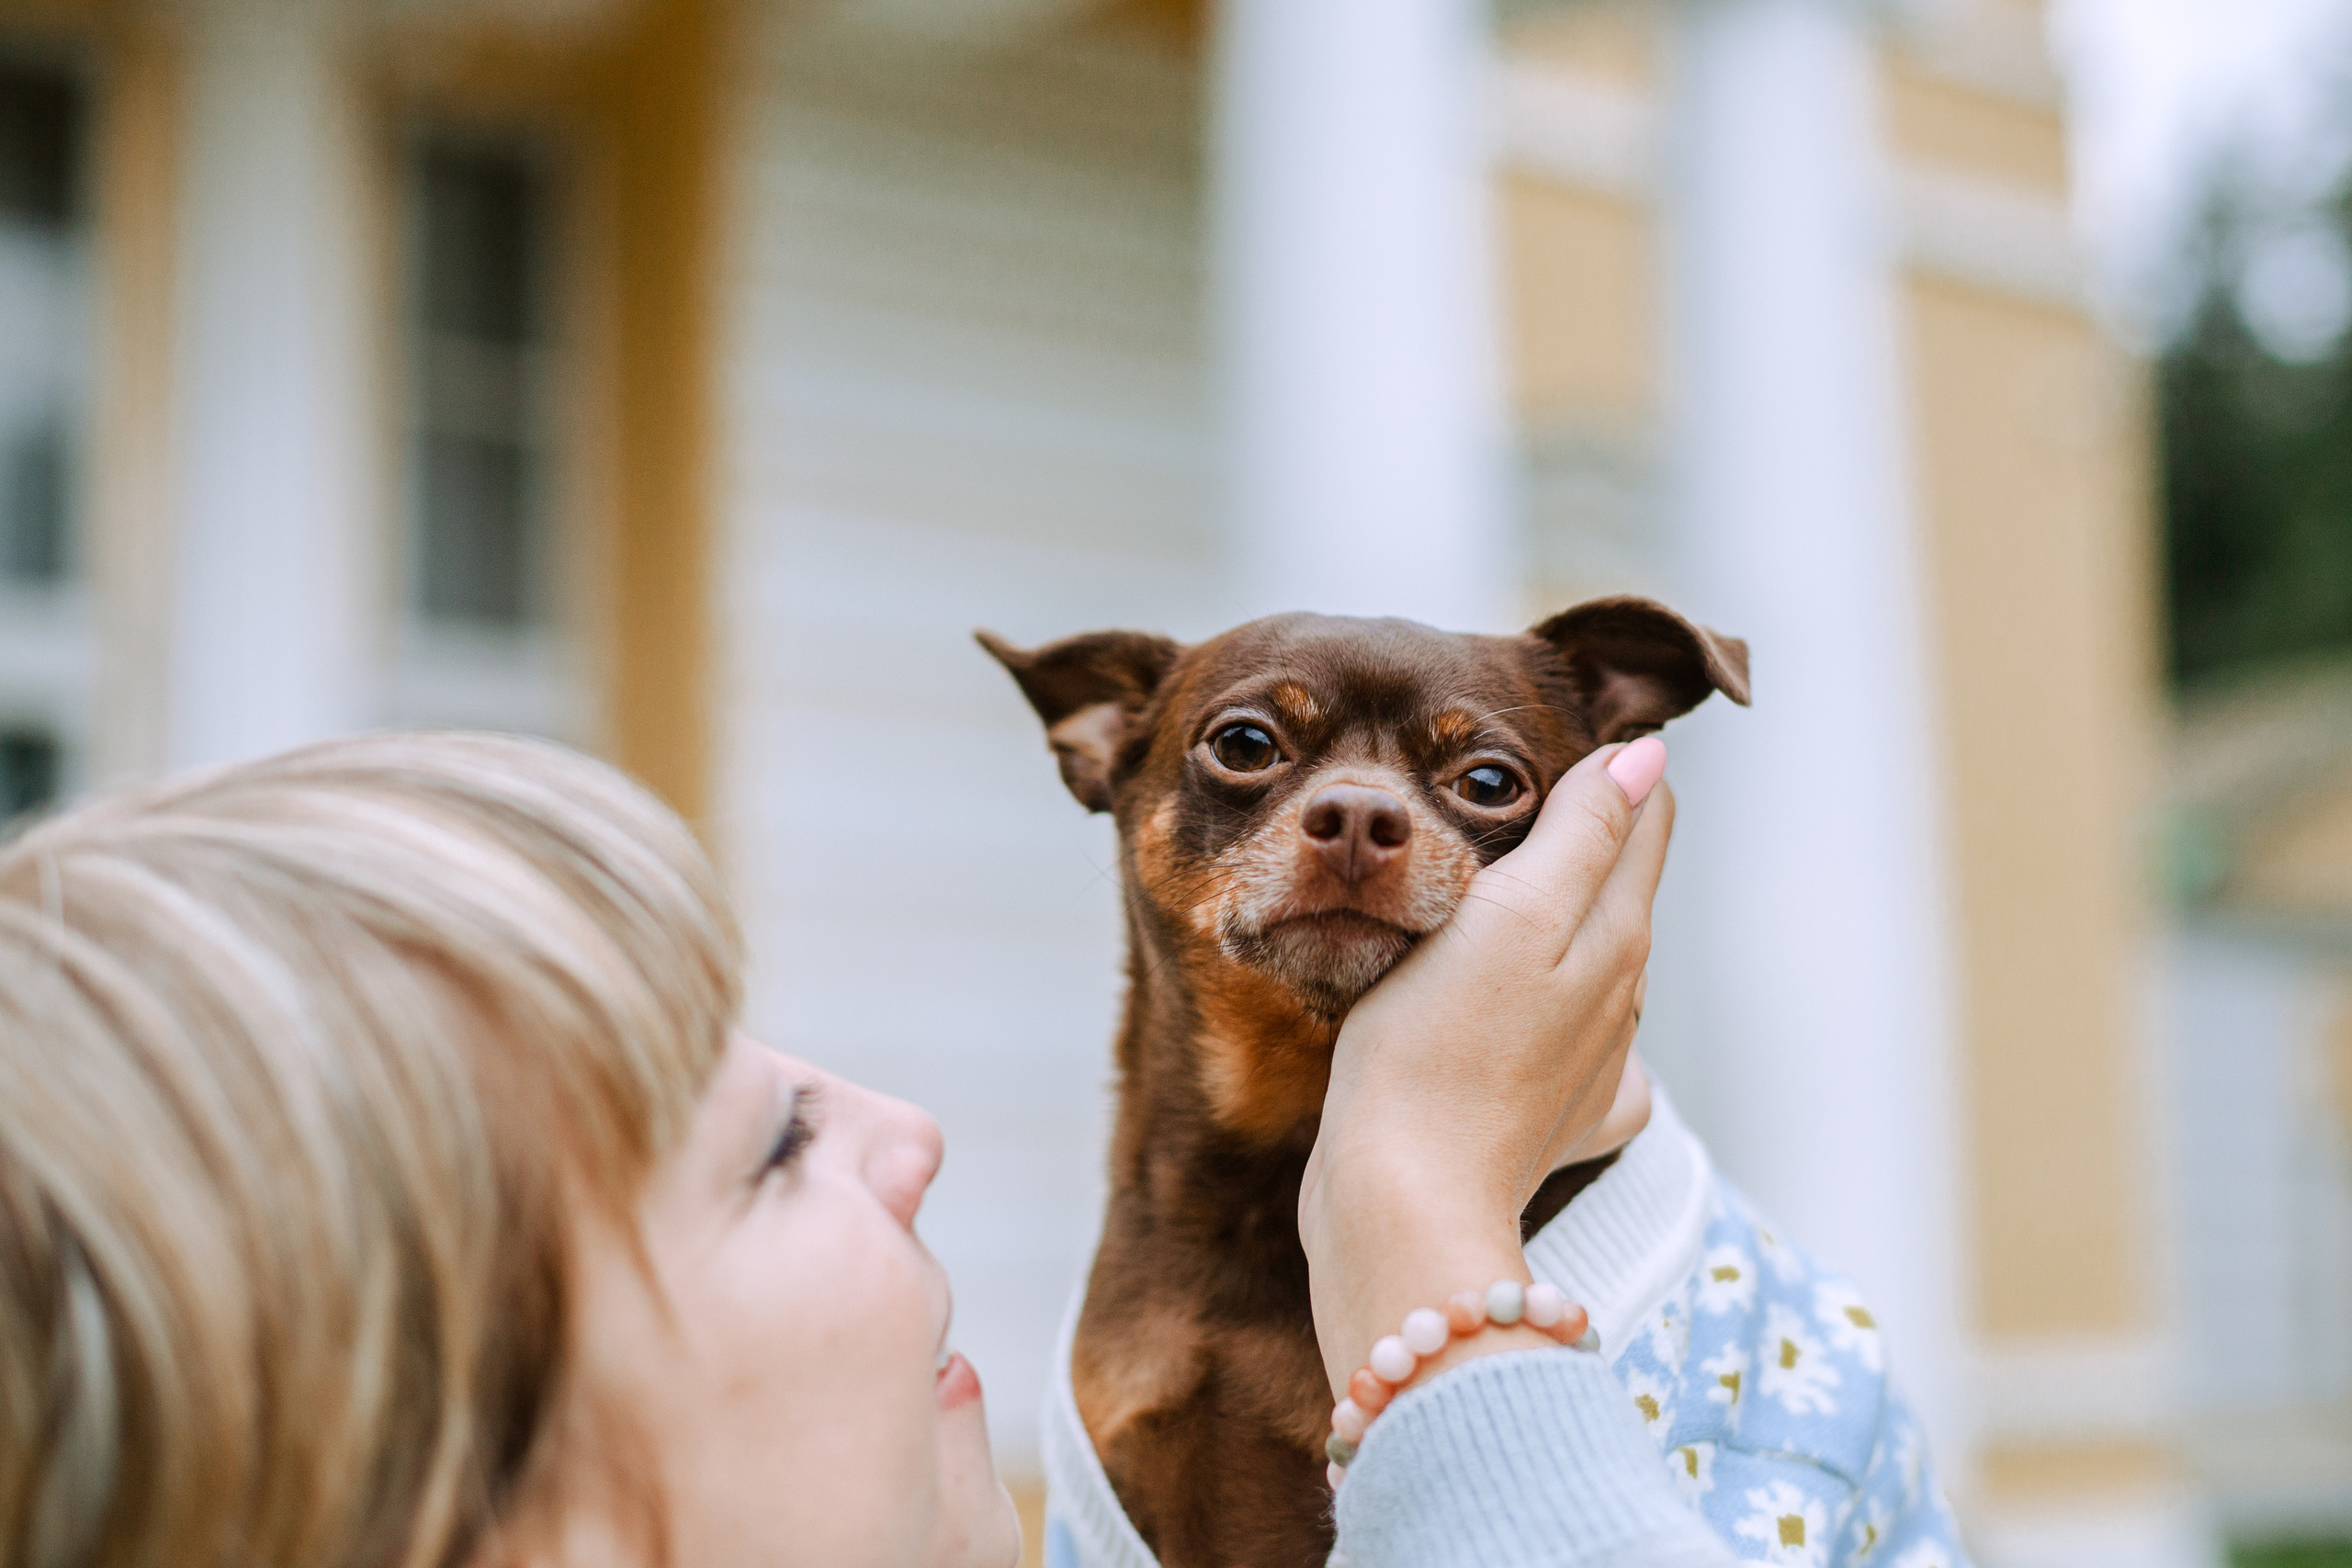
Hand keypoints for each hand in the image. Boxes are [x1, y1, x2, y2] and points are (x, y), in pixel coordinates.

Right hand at [1298, 739, 1673, 1394]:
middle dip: (1588, 835)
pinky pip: (1571, 1055)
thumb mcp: (1509, 914)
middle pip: (1620, 886)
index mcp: (1614, 935)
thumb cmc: (1435, 1050)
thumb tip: (1644, 756)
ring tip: (1504, 894)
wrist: (1402, 1204)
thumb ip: (1581, 833)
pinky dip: (1554, 1026)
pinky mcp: (1548, 1122)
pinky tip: (1520, 1027)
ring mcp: (1590, 1067)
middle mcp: (1618, 999)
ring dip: (1561, 923)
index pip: (1645, 816)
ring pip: (1591, 965)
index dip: (1612, 766)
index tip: (1557, 738)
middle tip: (1520, 795)